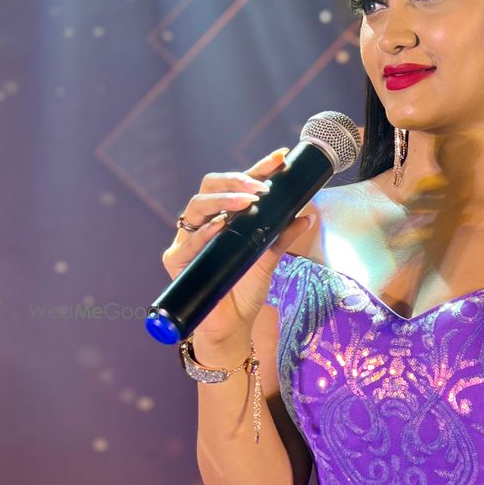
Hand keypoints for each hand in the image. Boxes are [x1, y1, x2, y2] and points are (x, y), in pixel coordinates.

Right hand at [161, 146, 313, 349]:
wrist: (233, 326)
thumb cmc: (246, 290)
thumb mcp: (269, 260)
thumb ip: (283, 236)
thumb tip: (307, 215)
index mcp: (225, 216)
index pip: (239, 185)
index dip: (258, 168)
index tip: (280, 158)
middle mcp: (205, 223)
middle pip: (211, 186)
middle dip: (236, 181)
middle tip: (262, 188)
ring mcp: (188, 240)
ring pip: (197, 206)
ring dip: (222, 200)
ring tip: (247, 201)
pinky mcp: (176, 261)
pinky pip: (187, 242)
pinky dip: (204, 232)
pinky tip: (220, 227)